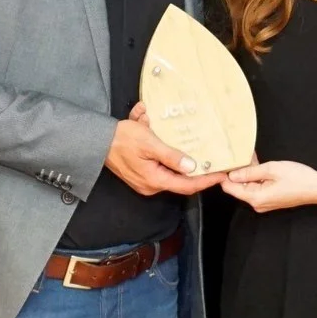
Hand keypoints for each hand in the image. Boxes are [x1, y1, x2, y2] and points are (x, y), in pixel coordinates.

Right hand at [108, 104, 224, 196]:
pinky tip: (156, 132)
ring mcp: (144, 180)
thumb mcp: (150, 144)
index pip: (187, 185)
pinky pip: (157, 162)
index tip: (221, 175)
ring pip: (168, 168)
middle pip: (179, 178)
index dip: (206, 181)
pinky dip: (161, 150)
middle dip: (191, 164)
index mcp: (155, 180)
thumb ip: (171, 156)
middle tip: (209, 156)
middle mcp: (151, 185)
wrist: (95, 141)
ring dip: (173, 152)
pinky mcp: (140, 172)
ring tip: (177, 137)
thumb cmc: (121, 140)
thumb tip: (192, 167)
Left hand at [222, 160, 316, 212]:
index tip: (224, 161)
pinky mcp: (270, 199)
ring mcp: (264, 202)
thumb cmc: (300, 179)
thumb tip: (232, 173)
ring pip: (247, 185)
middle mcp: (257, 203)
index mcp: (255, 198)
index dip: (225, 173)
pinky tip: (259, 165)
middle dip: (238, 170)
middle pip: (237, 186)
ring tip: (252, 158)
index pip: (229, 187)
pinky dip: (256, 176)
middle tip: (241, 155)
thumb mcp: (272, 169)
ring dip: (248, 172)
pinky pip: (257, 187)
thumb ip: (250, 172)